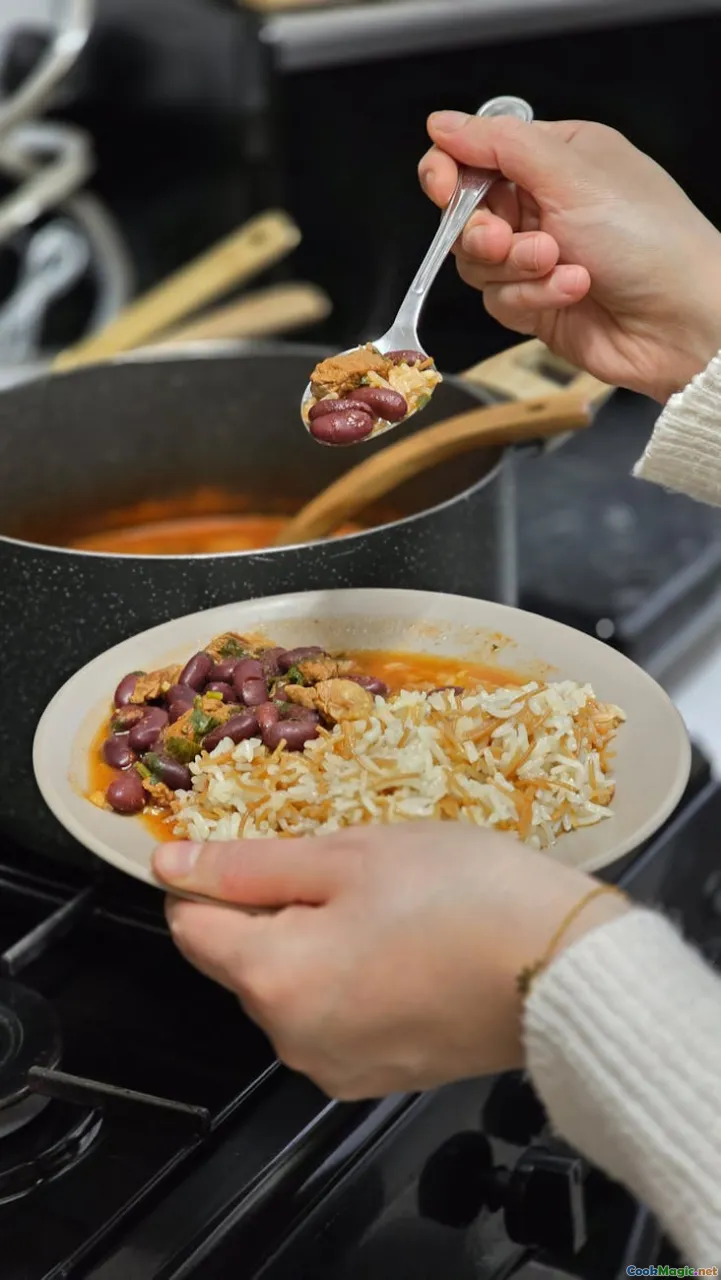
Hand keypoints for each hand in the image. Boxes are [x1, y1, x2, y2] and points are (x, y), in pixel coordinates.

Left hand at [153, 824, 627, 1098]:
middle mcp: (290, 1040)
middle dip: (276, 907)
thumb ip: (249, 865)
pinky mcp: (378, 1075)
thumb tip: (170, 866)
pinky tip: (406, 946)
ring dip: (316, 940)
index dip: (212, 875)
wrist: (568, 972)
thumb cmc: (464, 895)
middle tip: (349, 866)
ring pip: (290, 986)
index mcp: (273, 979)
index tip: (264, 845)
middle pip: (242, 958)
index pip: (190, 924)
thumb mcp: (350, 855)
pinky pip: (333, 1017)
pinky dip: (351, 978)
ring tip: (388, 905)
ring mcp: (336, 1066)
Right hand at [419, 112, 720, 400]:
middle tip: (503, 239)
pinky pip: (500, 301)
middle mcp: (544, 205)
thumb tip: (443, 124)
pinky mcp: (537, 305)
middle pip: (467, 216)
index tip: (445, 189)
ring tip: (560, 265)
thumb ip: (498, 145)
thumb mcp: (570, 173)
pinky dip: (533, 298)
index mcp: (555, 157)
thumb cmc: (649, 238)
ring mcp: (538, 258)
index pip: (476, 155)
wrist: (680, 320)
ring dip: (515, 268)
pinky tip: (573, 290)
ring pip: (478, 264)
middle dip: (482, 232)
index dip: (450, 173)